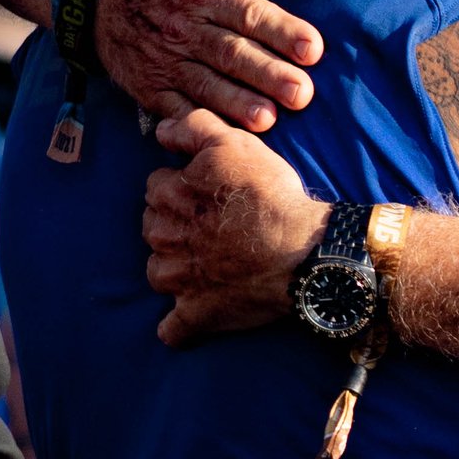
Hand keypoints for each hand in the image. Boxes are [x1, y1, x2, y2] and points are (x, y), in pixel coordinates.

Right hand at [93, 0, 323, 129]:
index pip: (249, 13)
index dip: (281, 31)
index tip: (312, 48)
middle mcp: (186, 29)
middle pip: (232, 54)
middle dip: (268, 75)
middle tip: (301, 94)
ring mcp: (167, 61)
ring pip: (206, 85)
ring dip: (237, 104)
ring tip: (268, 120)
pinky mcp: (151, 87)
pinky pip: (176, 108)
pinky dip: (197, 123)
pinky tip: (221, 136)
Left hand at [143, 112, 334, 341]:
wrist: (305, 252)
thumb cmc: (271, 196)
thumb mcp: (235, 143)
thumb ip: (192, 128)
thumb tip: (160, 130)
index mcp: (168, 196)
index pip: (155, 186)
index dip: (182, 186)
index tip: (208, 192)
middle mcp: (164, 238)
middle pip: (153, 228)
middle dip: (174, 225)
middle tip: (213, 225)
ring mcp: (178, 280)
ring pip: (158, 272)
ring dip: (174, 268)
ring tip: (208, 263)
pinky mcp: (196, 315)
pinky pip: (172, 330)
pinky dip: (178, 326)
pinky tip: (194, 313)